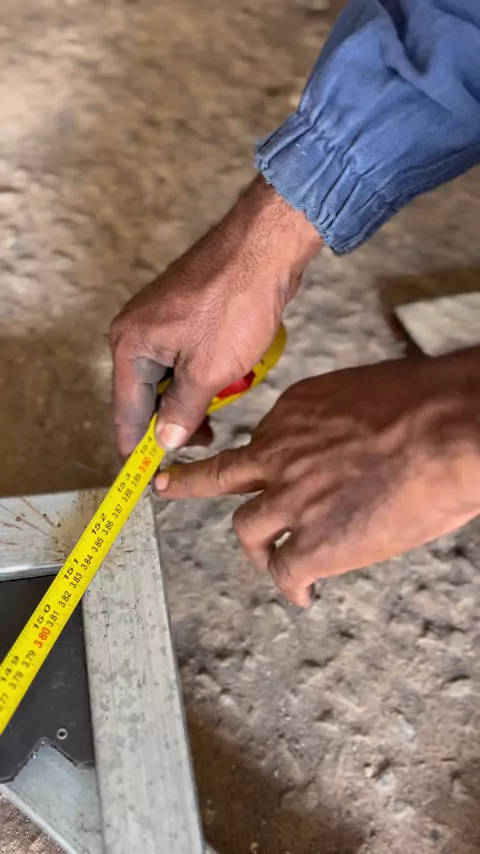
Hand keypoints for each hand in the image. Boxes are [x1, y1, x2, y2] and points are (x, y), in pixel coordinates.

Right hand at [110, 177, 320, 457]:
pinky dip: (202, 375)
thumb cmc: (233, 304)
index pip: (127, 412)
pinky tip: (225, 382)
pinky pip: (186, 357)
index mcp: (130, 346)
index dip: (138, 448)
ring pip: (169, 376)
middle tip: (200, 443)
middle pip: (145, 395)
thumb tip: (166, 441)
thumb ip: (182, 411)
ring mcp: (161, 319)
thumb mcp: (207, 371)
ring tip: (218, 414)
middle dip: (172, 422)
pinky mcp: (186, 312)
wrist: (264, 247)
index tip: (147, 476)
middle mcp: (136, 331)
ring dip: (192, 398)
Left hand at [155, 351, 479, 605]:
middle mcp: (281, 452)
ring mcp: (291, 499)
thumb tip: (363, 449)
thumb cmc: (429, 405)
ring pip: (248, 530)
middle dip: (189, 483)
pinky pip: (285, 572)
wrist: (448, 429)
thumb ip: (347, 425)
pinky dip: (293, 587)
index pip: (268, 440)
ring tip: (272, 562)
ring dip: (259, 548)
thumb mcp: (371, 397)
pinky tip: (306, 594)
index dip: (273, 462)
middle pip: (222, 473)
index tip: (276, 471)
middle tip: (167, 487)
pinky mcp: (312, 543)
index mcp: (296, 411)